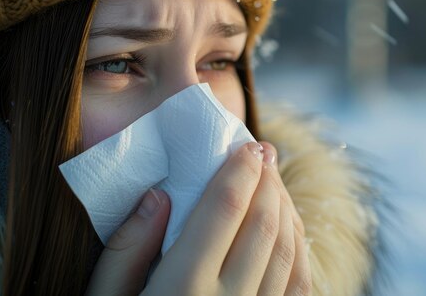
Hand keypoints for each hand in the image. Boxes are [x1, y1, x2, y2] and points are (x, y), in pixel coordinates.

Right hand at [86, 142, 311, 295]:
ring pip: (288, 251)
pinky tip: (289, 228)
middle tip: (264, 153)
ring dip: (287, 208)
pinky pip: (298, 285)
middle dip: (267, 181)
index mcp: (182, 290)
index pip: (224, 211)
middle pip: (263, 224)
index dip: (239, 170)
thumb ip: (125, 252)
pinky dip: (300, 248)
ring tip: (275, 182)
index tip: (246, 145)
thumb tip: (158, 196)